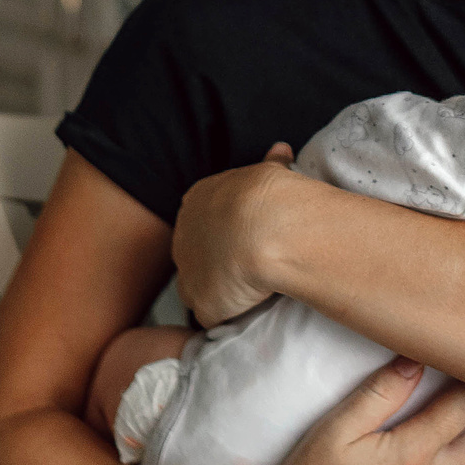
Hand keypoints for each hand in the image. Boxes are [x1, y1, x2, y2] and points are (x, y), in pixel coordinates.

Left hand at [173, 145, 300, 326]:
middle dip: (220, 260)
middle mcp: (184, 233)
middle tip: (253, 266)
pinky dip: (230, 314)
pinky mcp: (201, 303)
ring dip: (221, 289)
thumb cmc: (272, 196)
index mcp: (197, 200)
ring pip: (201, 285)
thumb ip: (272, 165)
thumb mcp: (272, 170)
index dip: (228, 231)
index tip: (250, 238)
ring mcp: (188, 271)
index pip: (206, 220)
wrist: (266, 227)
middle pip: (198, 253)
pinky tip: (251, 311)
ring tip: (253, 292)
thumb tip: (281, 150)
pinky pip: (213, 314)